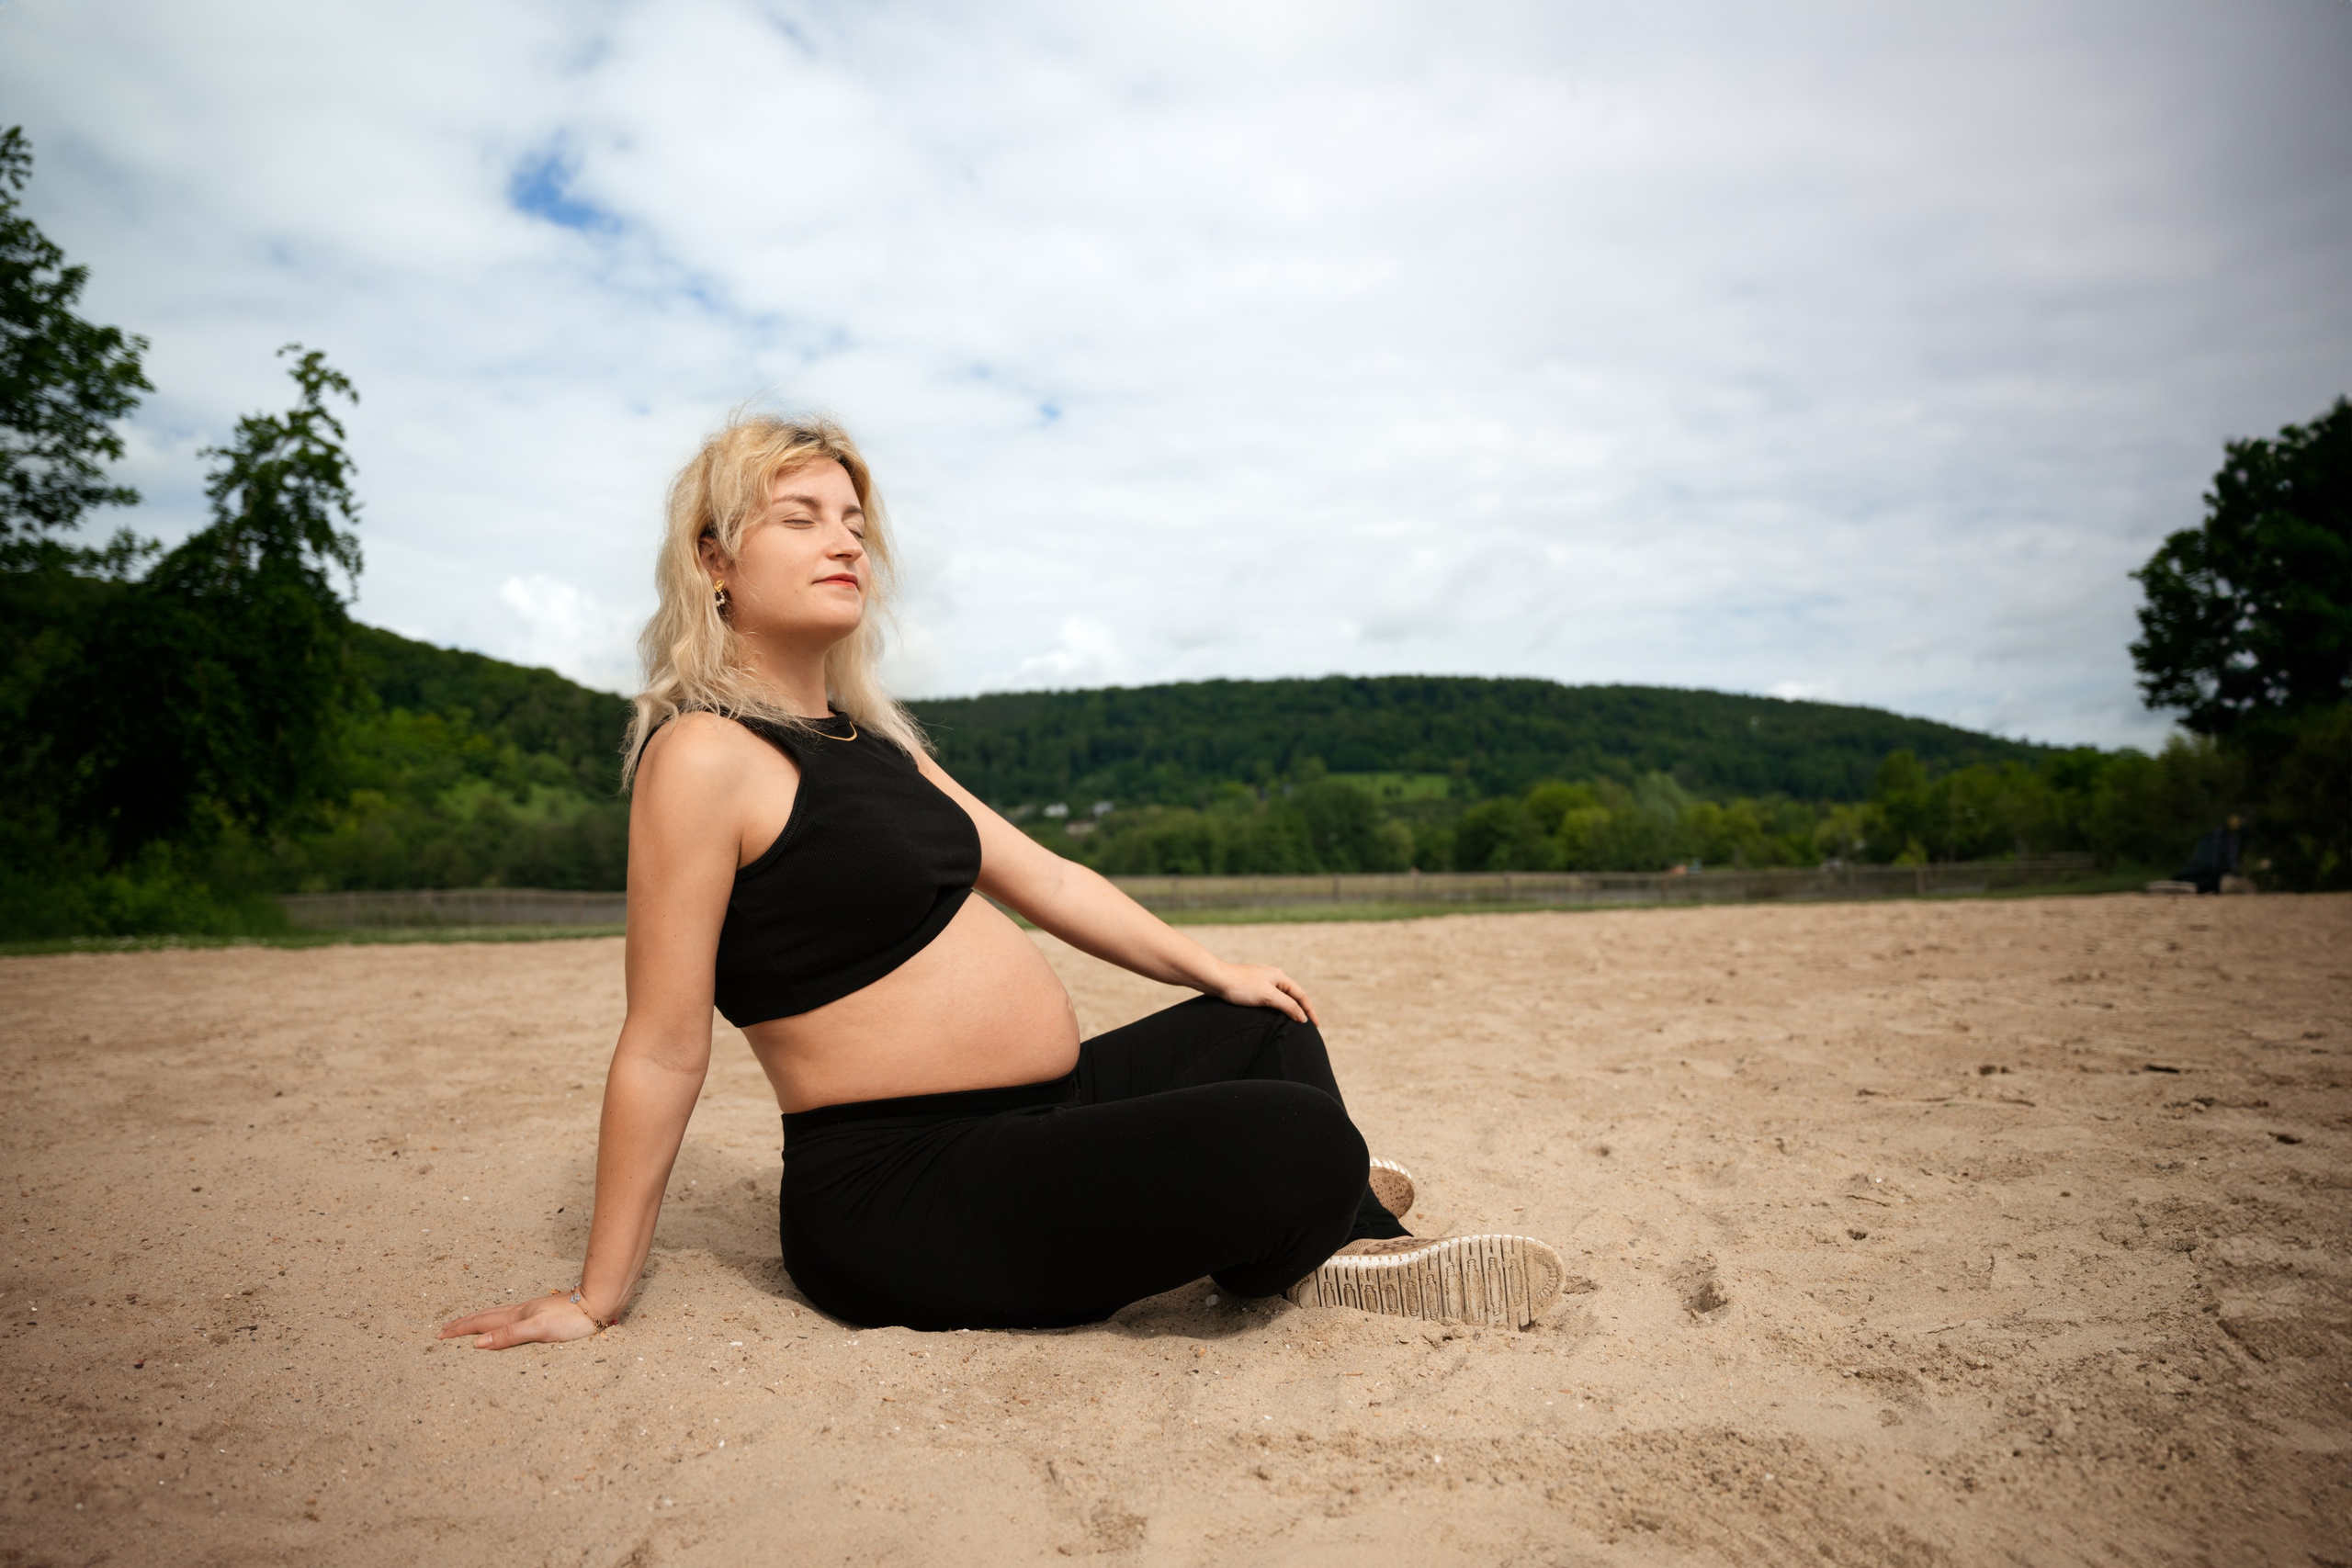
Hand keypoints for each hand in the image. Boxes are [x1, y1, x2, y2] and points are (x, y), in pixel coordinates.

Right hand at [437, 1292, 603, 1349]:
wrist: (598, 1304)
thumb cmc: (572, 1319)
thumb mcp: (539, 1330)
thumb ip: (509, 1335)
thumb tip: (477, 1343)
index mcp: (517, 1316)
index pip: (480, 1323)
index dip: (460, 1330)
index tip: (439, 1334)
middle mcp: (521, 1311)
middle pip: (485, 1317)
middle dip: (462, 1324)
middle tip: (443, 1329)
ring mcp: (531, 1311)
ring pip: (496, 1315)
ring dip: (477, 1321)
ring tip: (465, 1325)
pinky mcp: (542, 1314)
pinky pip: (509, 1318)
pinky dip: (495, 1322)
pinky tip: (502, 1324)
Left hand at [1212, 963, 1318, 1025]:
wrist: (1216, 979)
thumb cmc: (1241, 986)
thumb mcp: (1268, 996)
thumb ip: (1288, 1006)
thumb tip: (1302, 1016)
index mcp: (1280, 977)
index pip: (1301, 995)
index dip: (1309, 1010)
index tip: (1315, 1025)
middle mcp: (1272, 977)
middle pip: (1292, 995)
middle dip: (1300, 1009)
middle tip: (1306, 1026)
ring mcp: (1261, 982)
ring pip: (1280, 997)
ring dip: (1288, 1009)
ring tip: (1292, 1023)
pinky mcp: (1251, 988)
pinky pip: (1269, 999)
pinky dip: (1276, 1008)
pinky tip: (1272, 1016)